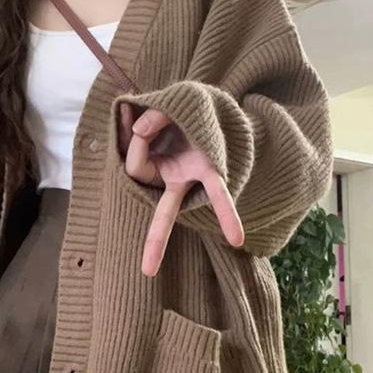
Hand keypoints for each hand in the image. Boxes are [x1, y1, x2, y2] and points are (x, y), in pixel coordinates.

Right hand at [122, 105, 243, 283]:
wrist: (219, 101)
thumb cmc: (188, 109)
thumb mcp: (170, 104)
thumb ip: (153, 113)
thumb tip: (139, 128)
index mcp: (158, 163)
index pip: (136, 166)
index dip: (137, 144)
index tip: (139, 123)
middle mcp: (173, 177)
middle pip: (159, 212)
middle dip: (155, 241)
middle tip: (148, 271)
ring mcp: (191, 178)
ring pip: (173, 212)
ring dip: (165, 239)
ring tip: (157, 269)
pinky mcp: (214, 171)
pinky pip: (219, 195)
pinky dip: (226, 215)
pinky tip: (236, 240)